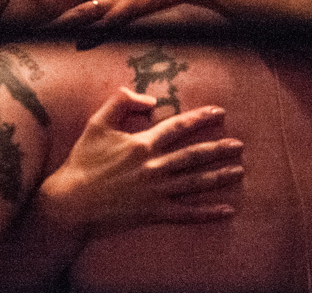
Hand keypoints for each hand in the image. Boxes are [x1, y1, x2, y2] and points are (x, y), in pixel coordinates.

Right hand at [37, 88, 242, 232]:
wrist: (72, 202)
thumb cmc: (83, 161)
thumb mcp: (97, 123)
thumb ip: (121, 102)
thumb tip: (149, 99)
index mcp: (142, 144)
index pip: (178, 127)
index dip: (200, 118)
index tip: (219, 113)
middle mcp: (154, 167)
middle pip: (194, 155)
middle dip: (219, 149)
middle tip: (239, 146)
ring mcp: (156, 192)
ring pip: (195, 182)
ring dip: (220, 176)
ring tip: (239, 171)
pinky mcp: (154, 213)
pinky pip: (187, 213)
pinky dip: (208, 212)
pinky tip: (227, 210)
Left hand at [57, 0, 227, 30]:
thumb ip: (145, 3)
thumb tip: (141, 11)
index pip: (90, 9)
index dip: (72, 19)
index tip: (54, 28)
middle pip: (82, 11)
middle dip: (61, 22)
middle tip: (38, 31)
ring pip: (88, 14)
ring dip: (68, 25)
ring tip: (48, 33)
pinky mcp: (135, 5)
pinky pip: (110, 23)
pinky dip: (95, 33)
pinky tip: (81, 42)